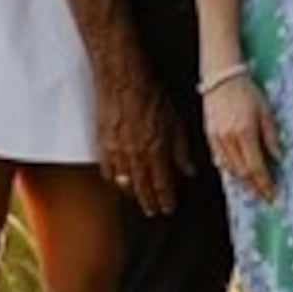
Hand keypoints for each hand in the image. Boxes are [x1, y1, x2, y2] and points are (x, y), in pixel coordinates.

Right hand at [95, 63, 183, 215]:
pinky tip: (118, 182)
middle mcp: (136, 156)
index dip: (166, 200)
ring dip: (132, 194)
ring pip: (124, 183)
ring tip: (137, 199)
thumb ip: (182, 150)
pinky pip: (107, 170)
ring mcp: (117, 151)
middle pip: (142, 188)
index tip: (168, 208)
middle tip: (153, 211)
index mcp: (156, 152)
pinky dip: (114, 180)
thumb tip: (190, 170)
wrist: (123, 80)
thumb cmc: (150, 95)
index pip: (162, 185)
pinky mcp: (103, 144)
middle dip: (149, 202)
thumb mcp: (175, 122)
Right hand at [203, 73, 280, 201]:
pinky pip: (220, 160)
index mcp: (245, 132)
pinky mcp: (209, 135)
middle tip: (265, 195)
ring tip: (254, 187)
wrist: (221, 77)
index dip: (264, 183)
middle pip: (242, 173)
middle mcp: (229, 139)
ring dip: (243, 181)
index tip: (272, 194)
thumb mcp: (265, 111)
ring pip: (230, 169)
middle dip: (255, 187)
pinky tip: (238, 173)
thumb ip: (271, 136)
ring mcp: (217, 138)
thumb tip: (279, 158)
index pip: (256, 167)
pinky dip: (230, 169)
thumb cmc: (247, 91)